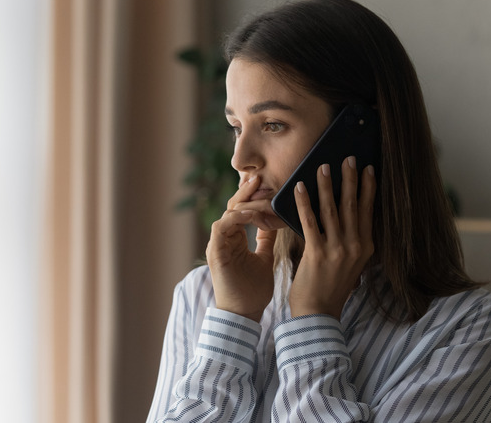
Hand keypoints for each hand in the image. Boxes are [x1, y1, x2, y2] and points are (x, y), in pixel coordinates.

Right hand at [206, 175, 282, 321]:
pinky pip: (222, 227)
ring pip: (227, 213)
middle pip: (233, 206)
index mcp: (235, 238)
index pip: (242, 209)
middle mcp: (224, 238)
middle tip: (260, 177)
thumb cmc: (254, 290)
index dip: (254, 196)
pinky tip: (251, 214)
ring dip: (244, 203)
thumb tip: (276, 220)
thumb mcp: (265, 257)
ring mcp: (218, 244)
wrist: (244, 314)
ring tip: (261, 195)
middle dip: (247, 191)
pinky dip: (235, 218)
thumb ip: (266, 239)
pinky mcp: (215, 252)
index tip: (269, 184)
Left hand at [288, 156, 376, 318]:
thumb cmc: (331, 288)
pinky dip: (304, 202)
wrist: (318, 314)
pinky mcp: (317, 253)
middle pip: (353, 205)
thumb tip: (348, 216)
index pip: (368, 211)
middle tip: (349, 158)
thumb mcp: (351, 265)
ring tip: (323, 166)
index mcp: (365, 248)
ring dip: (327, 185)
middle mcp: (355, 246)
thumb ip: (352, 242)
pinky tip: (300, 187)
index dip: (368, 188)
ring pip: (332, 209)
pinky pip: (309, 221)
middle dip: (351, 179)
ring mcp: (337, 249)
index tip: (369, 169)